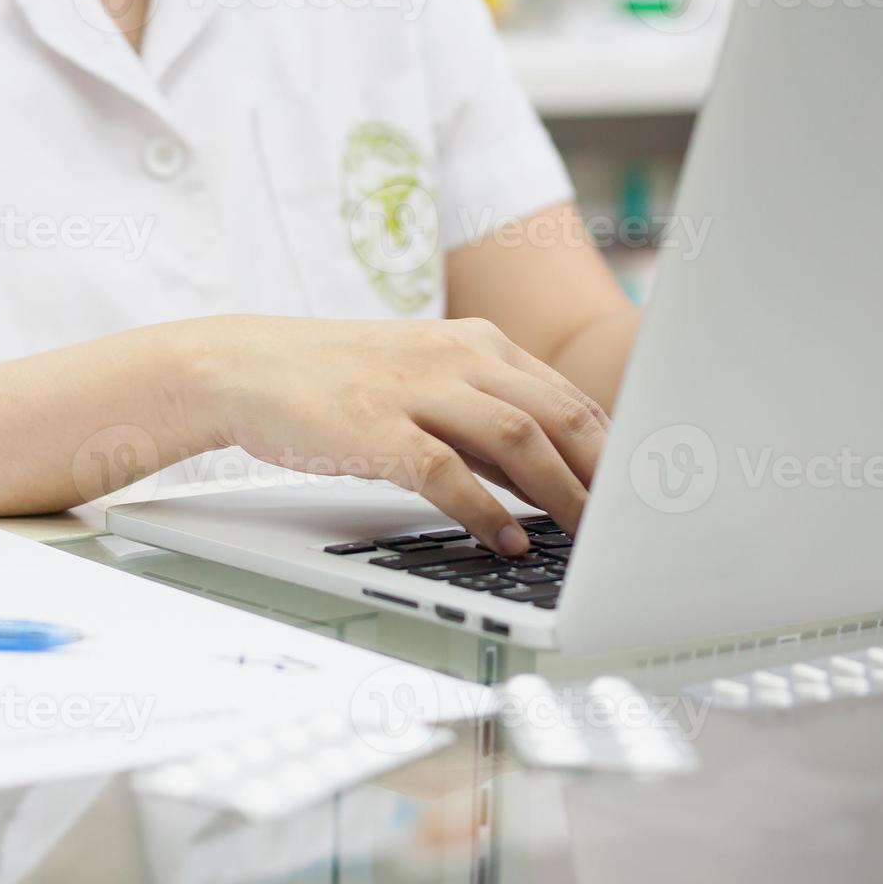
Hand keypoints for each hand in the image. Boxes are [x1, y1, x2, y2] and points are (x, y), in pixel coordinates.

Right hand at [196, 316, 611, 555]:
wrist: (246, 367)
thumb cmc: (336, 382)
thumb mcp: (423, 383)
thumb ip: (482, 421)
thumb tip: (545, 474)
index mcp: (474, 343)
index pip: (566, 395)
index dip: (610, 448)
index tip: (635, 492)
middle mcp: (455, 357)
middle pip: (557, 411)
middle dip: (602, 471)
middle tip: (629, 521)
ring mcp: (416, 388)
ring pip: (516, 436)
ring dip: (560, 491)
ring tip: (585, 535)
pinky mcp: (376, 427)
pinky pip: (447, 472)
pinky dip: (484, 510)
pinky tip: (504, 540)